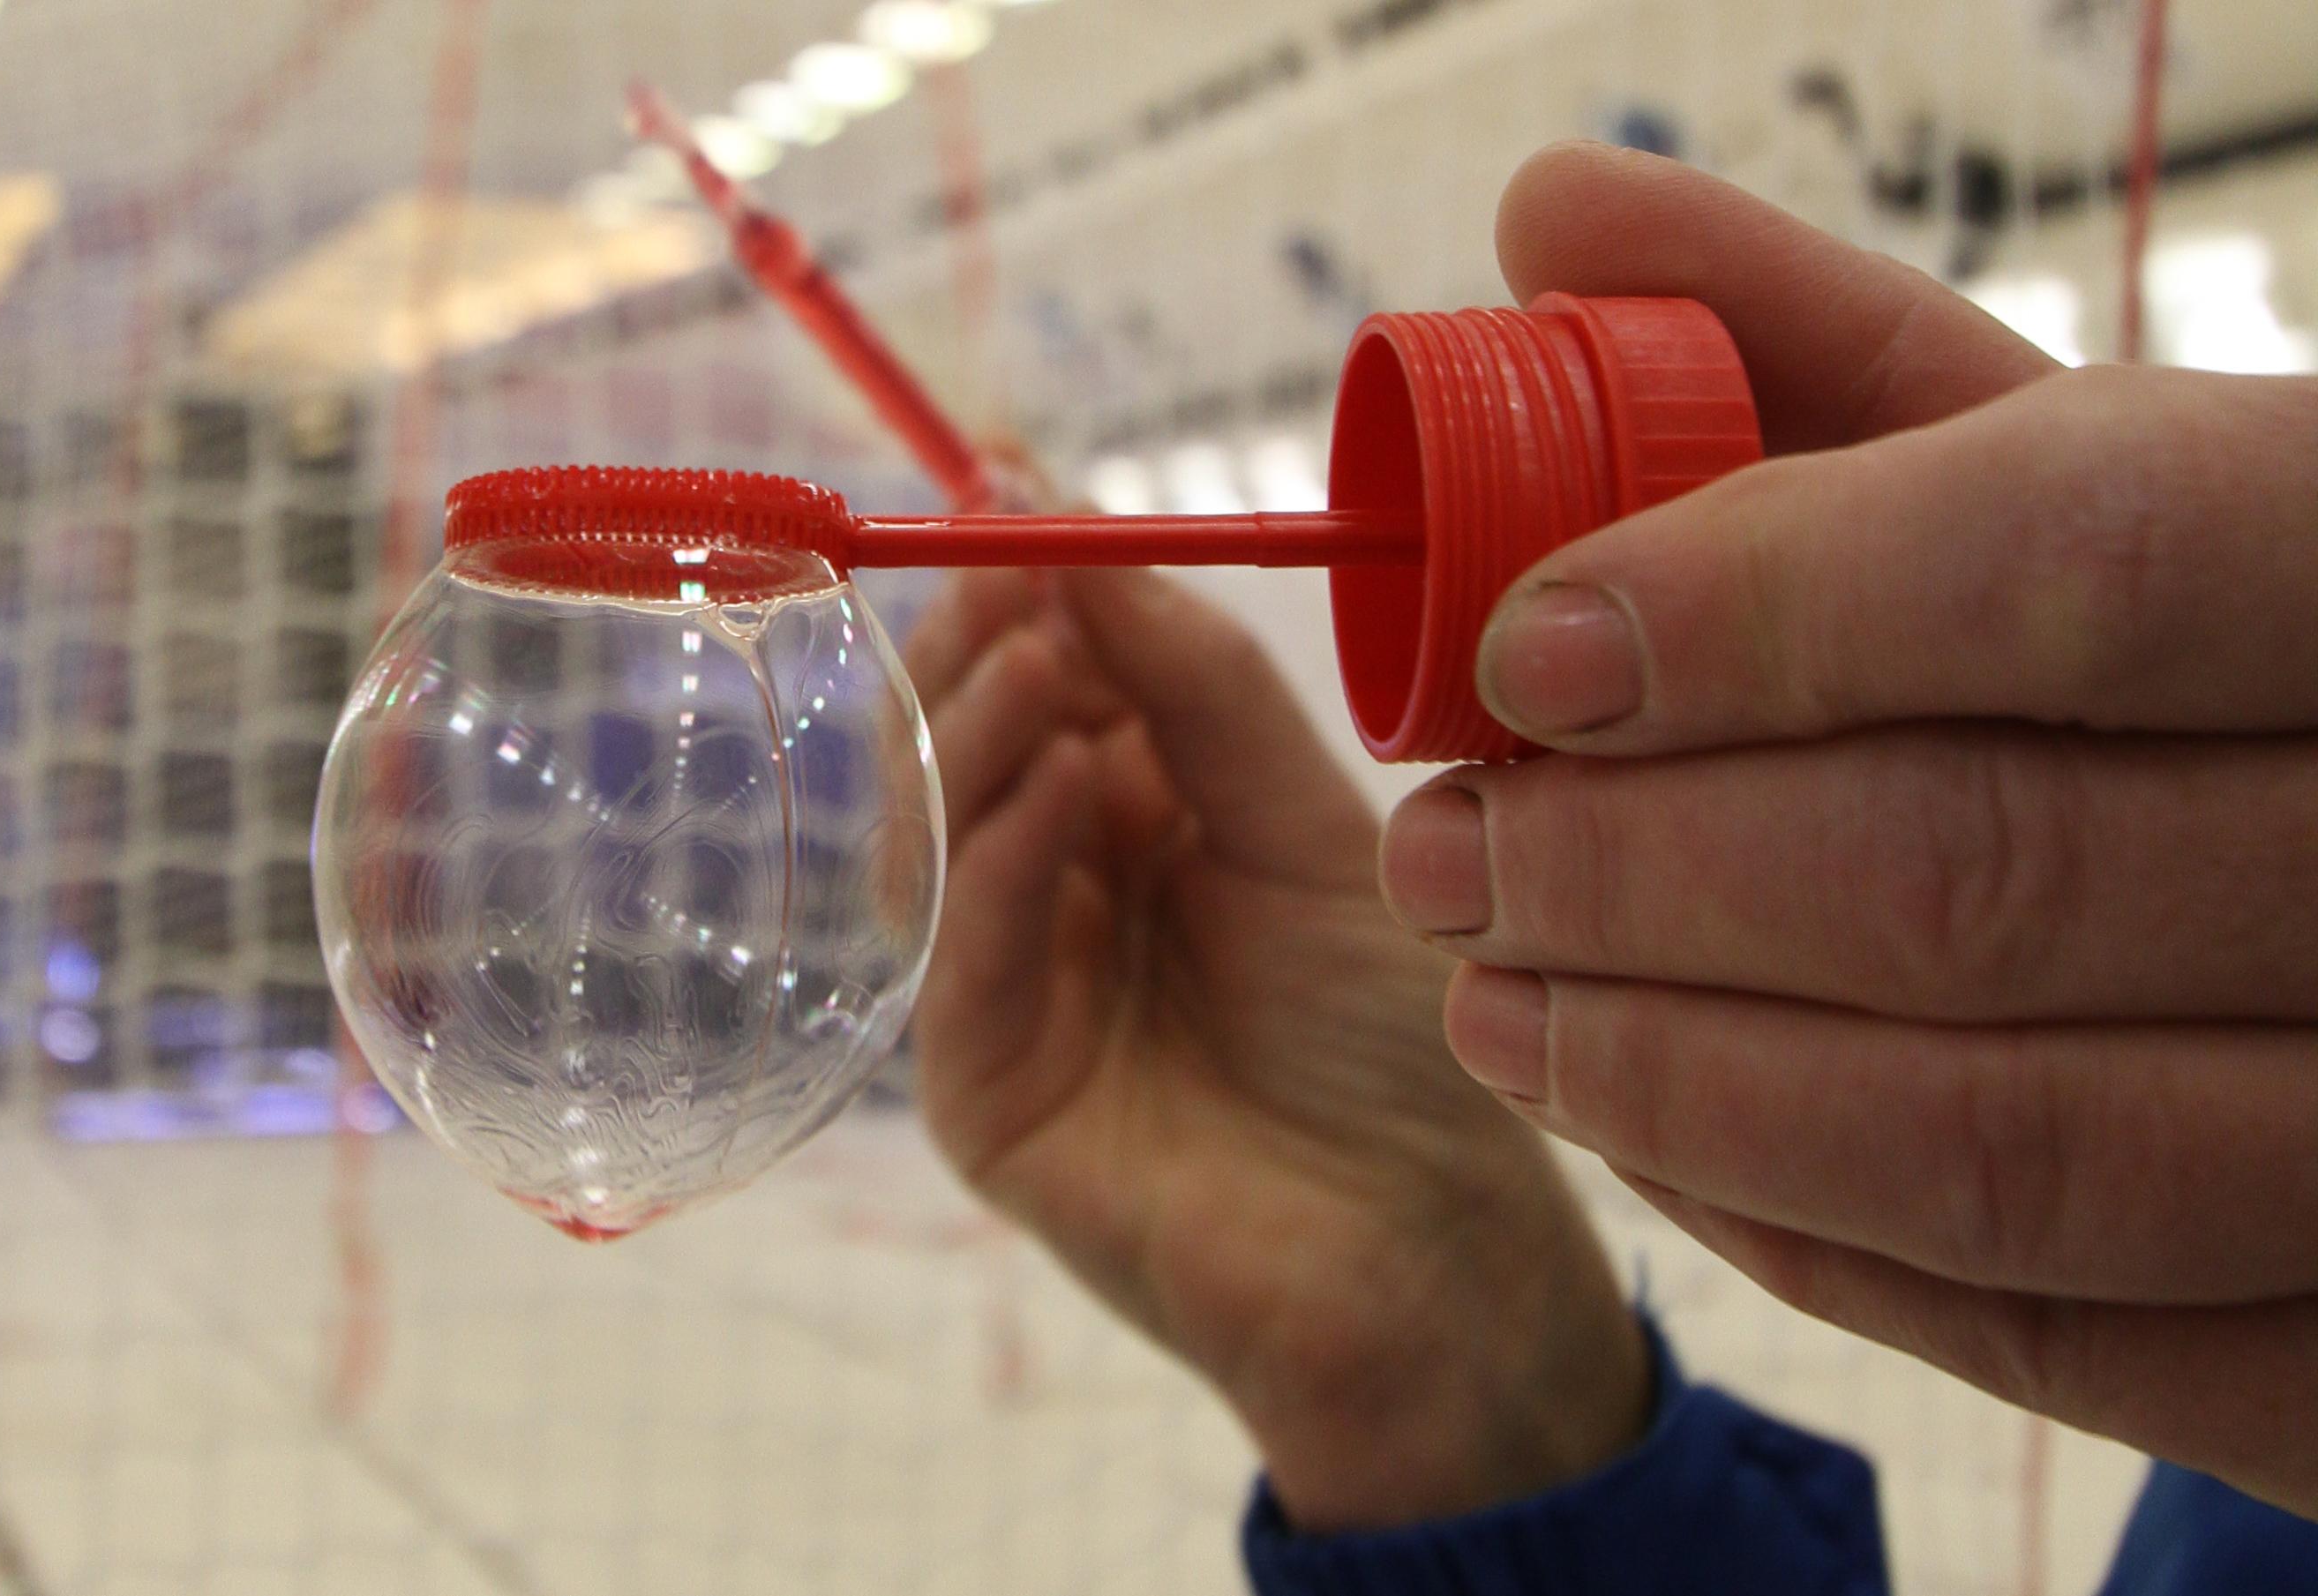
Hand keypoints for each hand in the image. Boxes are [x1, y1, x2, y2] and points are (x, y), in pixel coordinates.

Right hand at [905, 565, 1648, 1530]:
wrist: (1435, 1253)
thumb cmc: (1392, 1041)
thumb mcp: (1310, 826)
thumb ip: (1202, 694)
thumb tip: (1083, 543)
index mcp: (1127, 822)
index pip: (1034, 681)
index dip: (1018, 588)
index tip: (1010, 481)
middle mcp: (1049, 896)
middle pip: (958, 750)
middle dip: (978, 650)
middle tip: (1006, 567)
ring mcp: (1003, 997)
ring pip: (934, 844)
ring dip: (977, 740)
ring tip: (1042, 666)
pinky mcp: (983, 1097)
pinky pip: (959, 966)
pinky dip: (999, 867)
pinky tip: (1058, 790)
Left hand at [1387, 143, 2317, 1515]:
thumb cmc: (2218, 645)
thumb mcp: (2088, 467)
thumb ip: (1834, 349)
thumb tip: (1555, 220)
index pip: (2071, 562)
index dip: (1756, 610)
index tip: (1524, 659)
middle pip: (1982, 878)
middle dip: (1637, 873)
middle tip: (1441, 853)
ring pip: (1995, 1143)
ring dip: (1670, 1073)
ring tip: (1489, 998)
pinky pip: (2045, 1325)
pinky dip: (1798, 1230)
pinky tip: (1648, 1134)